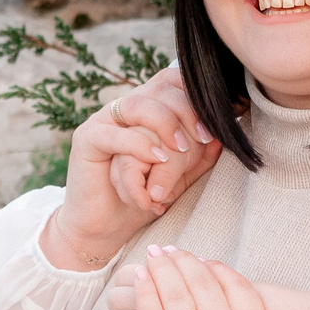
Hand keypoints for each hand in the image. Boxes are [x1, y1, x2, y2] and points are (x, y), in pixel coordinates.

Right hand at [39, 65, 219, 271]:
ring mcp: (104, 121)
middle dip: (187, 111)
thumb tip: (222, 137)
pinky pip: (112, 134)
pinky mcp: (86, 139)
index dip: (195, 93)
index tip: (216, 122)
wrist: (108, 228)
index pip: (172, 81)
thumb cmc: (146, 199)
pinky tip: (158, 158)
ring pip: (137, 105)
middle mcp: (126, 109)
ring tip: (182, 149)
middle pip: (159, 89)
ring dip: (165, 124)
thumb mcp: (181, 177)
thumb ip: (200, 158)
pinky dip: (138, 145)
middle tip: (204, 138)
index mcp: (149, 110)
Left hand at [132, 246, 274, 309]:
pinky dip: (145, 294)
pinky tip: (141, 281)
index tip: (198, 258)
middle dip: (182, 261)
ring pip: (174, 294)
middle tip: (168, 250)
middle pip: (201, 282)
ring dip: (161, 270)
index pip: (233, 282)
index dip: (213, 266)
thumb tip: (212, 289)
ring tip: (153, 258)